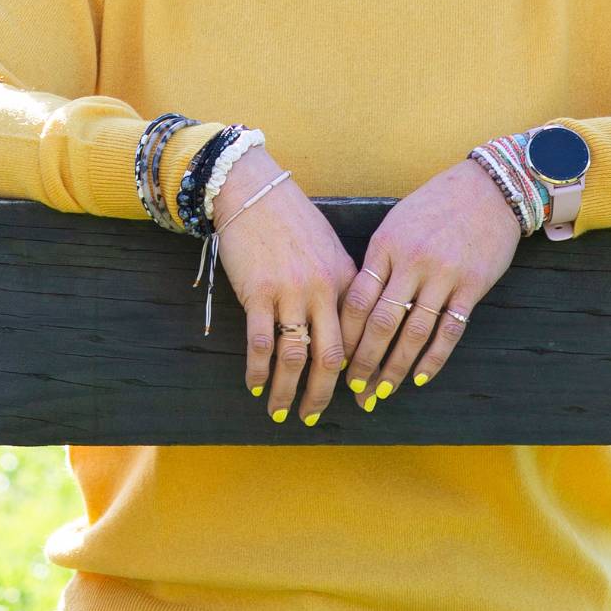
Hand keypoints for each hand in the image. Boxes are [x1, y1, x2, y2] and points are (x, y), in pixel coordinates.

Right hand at [212, 148, 356, 424]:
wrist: (253, 191)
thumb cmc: (291, 219)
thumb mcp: (328, 248)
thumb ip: (339, 285)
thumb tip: (344, 326)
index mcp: (346, 279)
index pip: (357, 337)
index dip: (355, 372)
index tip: (349, 395)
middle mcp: (322, 289)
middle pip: (330, 357)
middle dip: (322, 395)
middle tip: (313, 418)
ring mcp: (290, 292)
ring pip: (294, 356)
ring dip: (288, 391)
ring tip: (280, 413)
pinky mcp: (258, 292)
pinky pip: (259, 342)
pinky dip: (258, 370)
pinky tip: (255, 386)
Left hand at [337, 159, 521, 409]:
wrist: (488, 189)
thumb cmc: (435, 206)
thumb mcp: (396, 224)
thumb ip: (378, 262)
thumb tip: (354, 305)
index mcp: (385, 247)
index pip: (357, 300)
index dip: (345, 335)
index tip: (333, 360)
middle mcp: (411, 263)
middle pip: (382, 323)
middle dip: (364, 361)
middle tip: (353, 391)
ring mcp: (443, 276)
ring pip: (414, 333)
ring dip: (395, 369)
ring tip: (381, 393)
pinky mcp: (472, 287)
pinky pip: (449, 331)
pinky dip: (433, 359)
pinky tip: (419, 378)